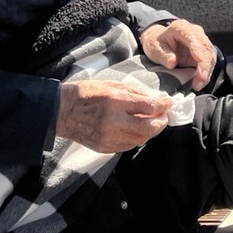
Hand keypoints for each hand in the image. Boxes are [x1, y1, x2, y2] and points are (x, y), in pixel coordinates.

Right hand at [57, 79, 172, 152]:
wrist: (63, 111)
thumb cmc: (88, 93)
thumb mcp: (114, 84)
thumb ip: (138, 92)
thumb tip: (158, 98)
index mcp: (116, 102)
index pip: (149, 106)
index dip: (164, 105)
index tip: (169, 103)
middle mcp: (114, 122)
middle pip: (149, 128)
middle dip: (161, 122)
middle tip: (164, 115)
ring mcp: (109, 137)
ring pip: (141, 139)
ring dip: (150, 131)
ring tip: (151, 121)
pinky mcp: (105, 147)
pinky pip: (129, 145)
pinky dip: (137, 138)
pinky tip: (136, 129)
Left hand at [140, 19, 215, 90]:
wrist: (159, 41)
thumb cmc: (157, 43)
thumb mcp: (155, 49)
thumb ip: (164, 55)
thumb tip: (172, 63)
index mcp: (181, 27)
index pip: (192, 36)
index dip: (197, 48)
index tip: (199, 60)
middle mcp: (195, 32)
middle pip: (205, 48)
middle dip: (204, 66)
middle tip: (199, 81)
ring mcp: (201, 42)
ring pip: (210, 56)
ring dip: (207, 72)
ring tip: (198, 85)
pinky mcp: (204, 53)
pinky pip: (209, 63)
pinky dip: (206, 74)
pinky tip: (200, 82)